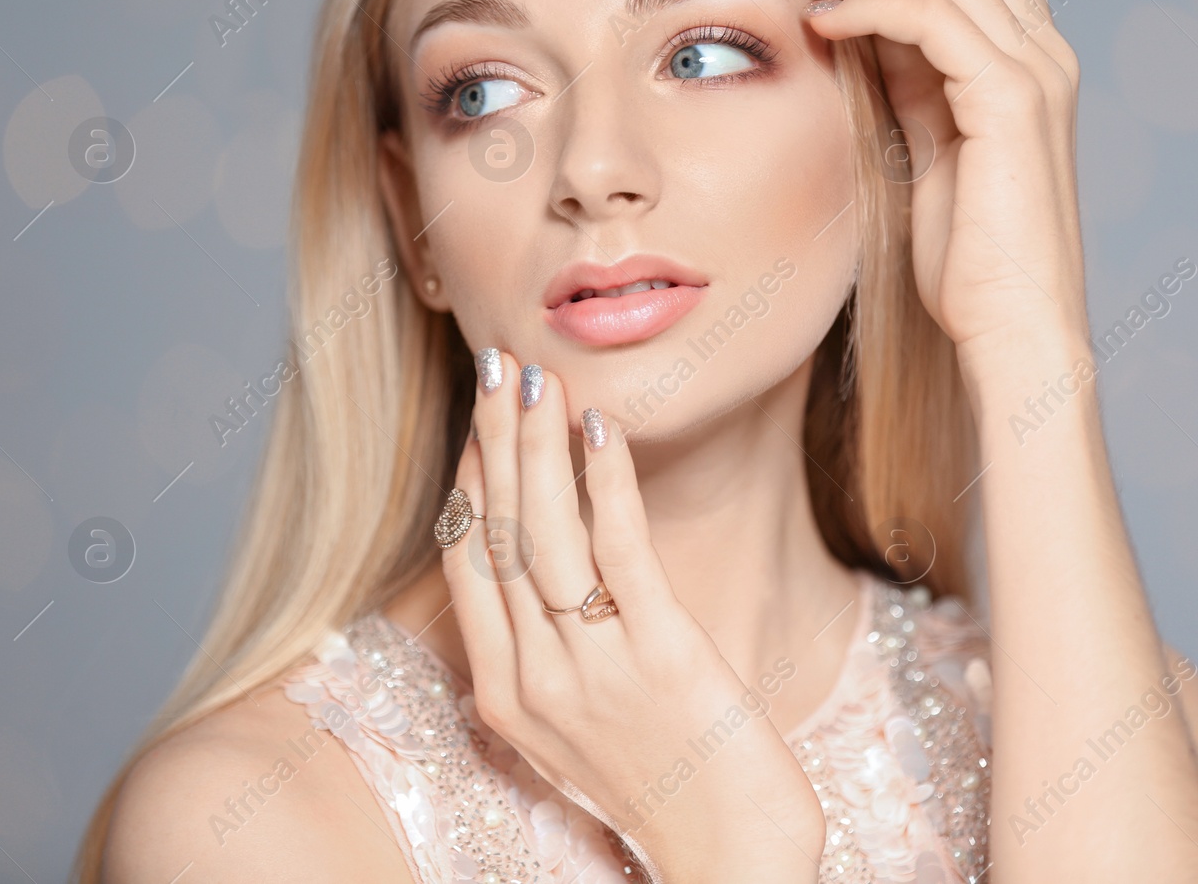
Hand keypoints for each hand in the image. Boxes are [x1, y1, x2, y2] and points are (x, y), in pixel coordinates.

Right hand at [440, 351, 823, 882]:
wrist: (730, 854)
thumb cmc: (662, 780)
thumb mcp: (577, 722)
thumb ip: (548, 651)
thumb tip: (543, 570)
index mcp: (504, 695)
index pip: (468, 564)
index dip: (469, 481)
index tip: (475, 416)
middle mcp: (533, 679)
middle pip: (497, 534)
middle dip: (492, 439)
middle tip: (494, 363)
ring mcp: (592, 669)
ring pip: (546, 534)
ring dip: (537, 445)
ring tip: (537, 377)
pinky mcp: (661, 656)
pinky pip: (621, 552)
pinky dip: (605, 485)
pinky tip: (600, 431)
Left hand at [784, 0, 1087, 363]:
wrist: (1013, 331)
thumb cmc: (972, 260)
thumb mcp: (934, 146)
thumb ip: (914, 80)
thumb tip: (867, 20)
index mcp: (1030, 56)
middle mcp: (1044, 50)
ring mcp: (1035, 72)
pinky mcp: (1010, 103)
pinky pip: (933, 17)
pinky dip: (869, 5)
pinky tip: (822, 19)